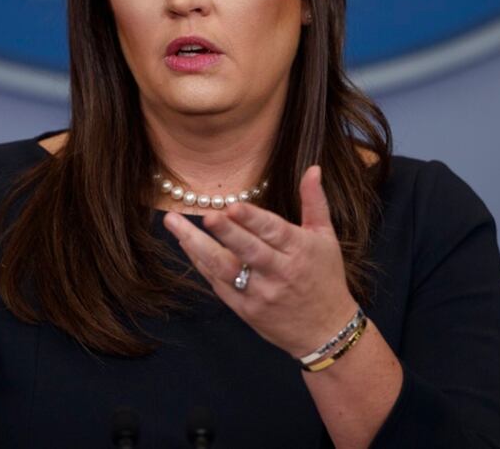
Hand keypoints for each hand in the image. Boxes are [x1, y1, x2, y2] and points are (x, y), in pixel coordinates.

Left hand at [162, 165, 359, 357]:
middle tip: (206, 216)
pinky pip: (218, 284)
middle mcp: (279, 273)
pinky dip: (200, 263)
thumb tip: (313, 168)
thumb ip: (314, 202)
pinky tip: (185, 243)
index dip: (253, 220)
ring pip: (226, 269)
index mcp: (300, 251)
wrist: (326, 330)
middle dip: (227, 233)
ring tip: (173, 223)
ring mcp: (260, 294)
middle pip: (249, 251)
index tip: (232, 206)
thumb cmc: (325, 278)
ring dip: (198, 246)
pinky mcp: (245, 310)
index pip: (274, 232)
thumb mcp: (325, 238)